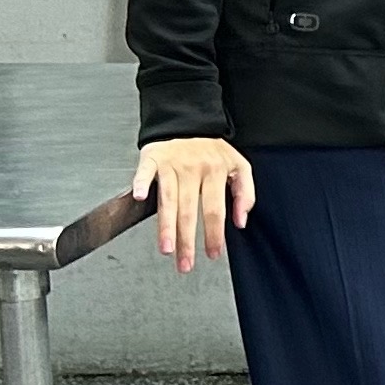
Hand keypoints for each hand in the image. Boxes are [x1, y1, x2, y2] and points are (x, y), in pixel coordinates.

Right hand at [131, 136, 253, 271]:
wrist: (187, 121)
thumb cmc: (212, 149)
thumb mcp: (239, 166)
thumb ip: (245, 193)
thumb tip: (241, 221)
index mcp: (216, 173)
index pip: (215, 210)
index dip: (214, 234)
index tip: (213, 254)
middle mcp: (193, 170)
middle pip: (190, 211)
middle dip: (187, 240)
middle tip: (185, 264)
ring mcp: (172, 164)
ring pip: (168, 199)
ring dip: (166, 225)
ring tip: (166, 248)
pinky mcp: (152, 158)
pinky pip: (145, 172)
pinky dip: (141, 183)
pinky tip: (138, 198)